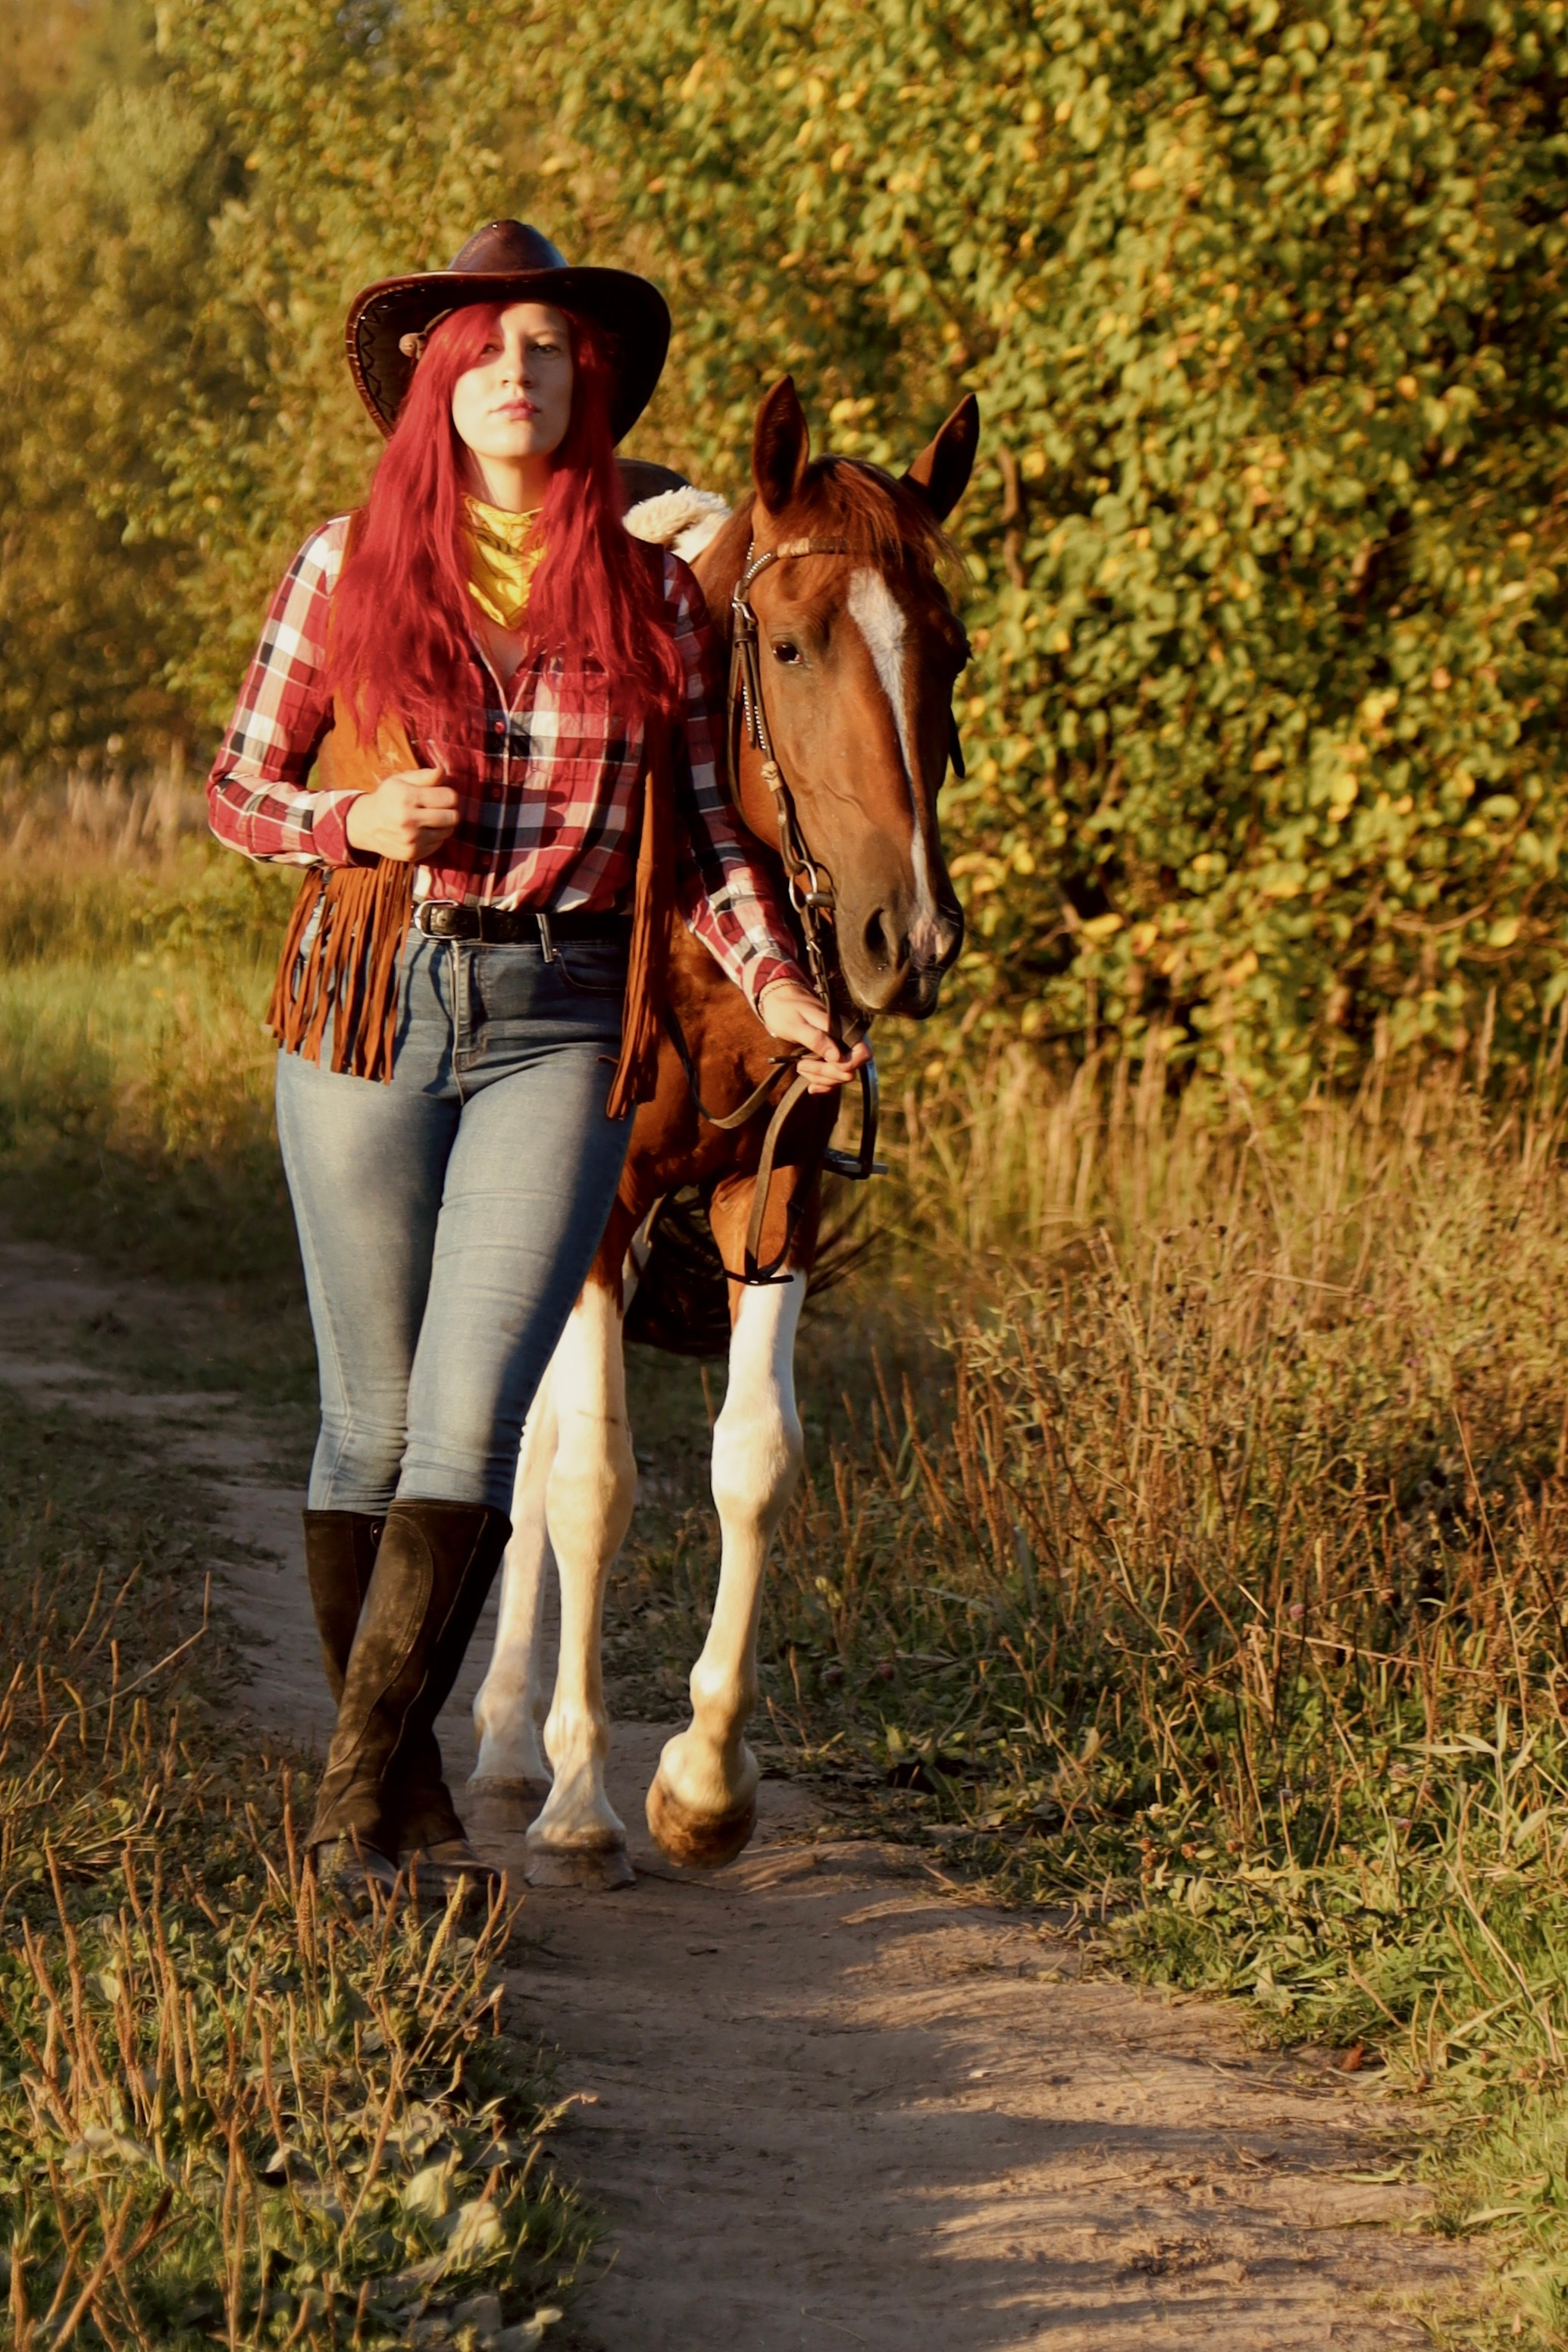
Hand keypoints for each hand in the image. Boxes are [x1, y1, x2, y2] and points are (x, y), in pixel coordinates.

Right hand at [344, 768, 459, 861]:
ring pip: (448, 831)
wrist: (365, 824)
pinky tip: (423, 830)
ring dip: (444, 824)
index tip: (441, 795)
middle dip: (450, 810)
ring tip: (430, 818)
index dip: (449, 795)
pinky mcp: (412, 854)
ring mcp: (411, 840)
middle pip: (453, 817)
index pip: (450, 797)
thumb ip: (423, 776)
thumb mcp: (400, 780)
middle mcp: (409, 820)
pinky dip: (435, 837)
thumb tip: (442, 772)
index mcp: (407, 798)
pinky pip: (438, 844)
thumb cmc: (387, 798)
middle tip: (440, 807)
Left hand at [757, 978, 871, 1093]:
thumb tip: (837, 1057)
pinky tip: (810, 1085)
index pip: (863, 1053)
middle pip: (849, 1070)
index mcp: (841, 1029)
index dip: (848, 1065)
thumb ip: (817, 1039)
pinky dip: (823, 1084)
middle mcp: (844, 1040)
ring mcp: (838, 1049)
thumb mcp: (796, 1024)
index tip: (824, 1062)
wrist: (779, 1001)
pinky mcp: (829, 1056)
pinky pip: (833, 1077)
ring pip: (840, 1076)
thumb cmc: (787, 1009)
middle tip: (800, 1065)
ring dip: (821, 1079)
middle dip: (826, 1074)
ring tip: (800, 1067)